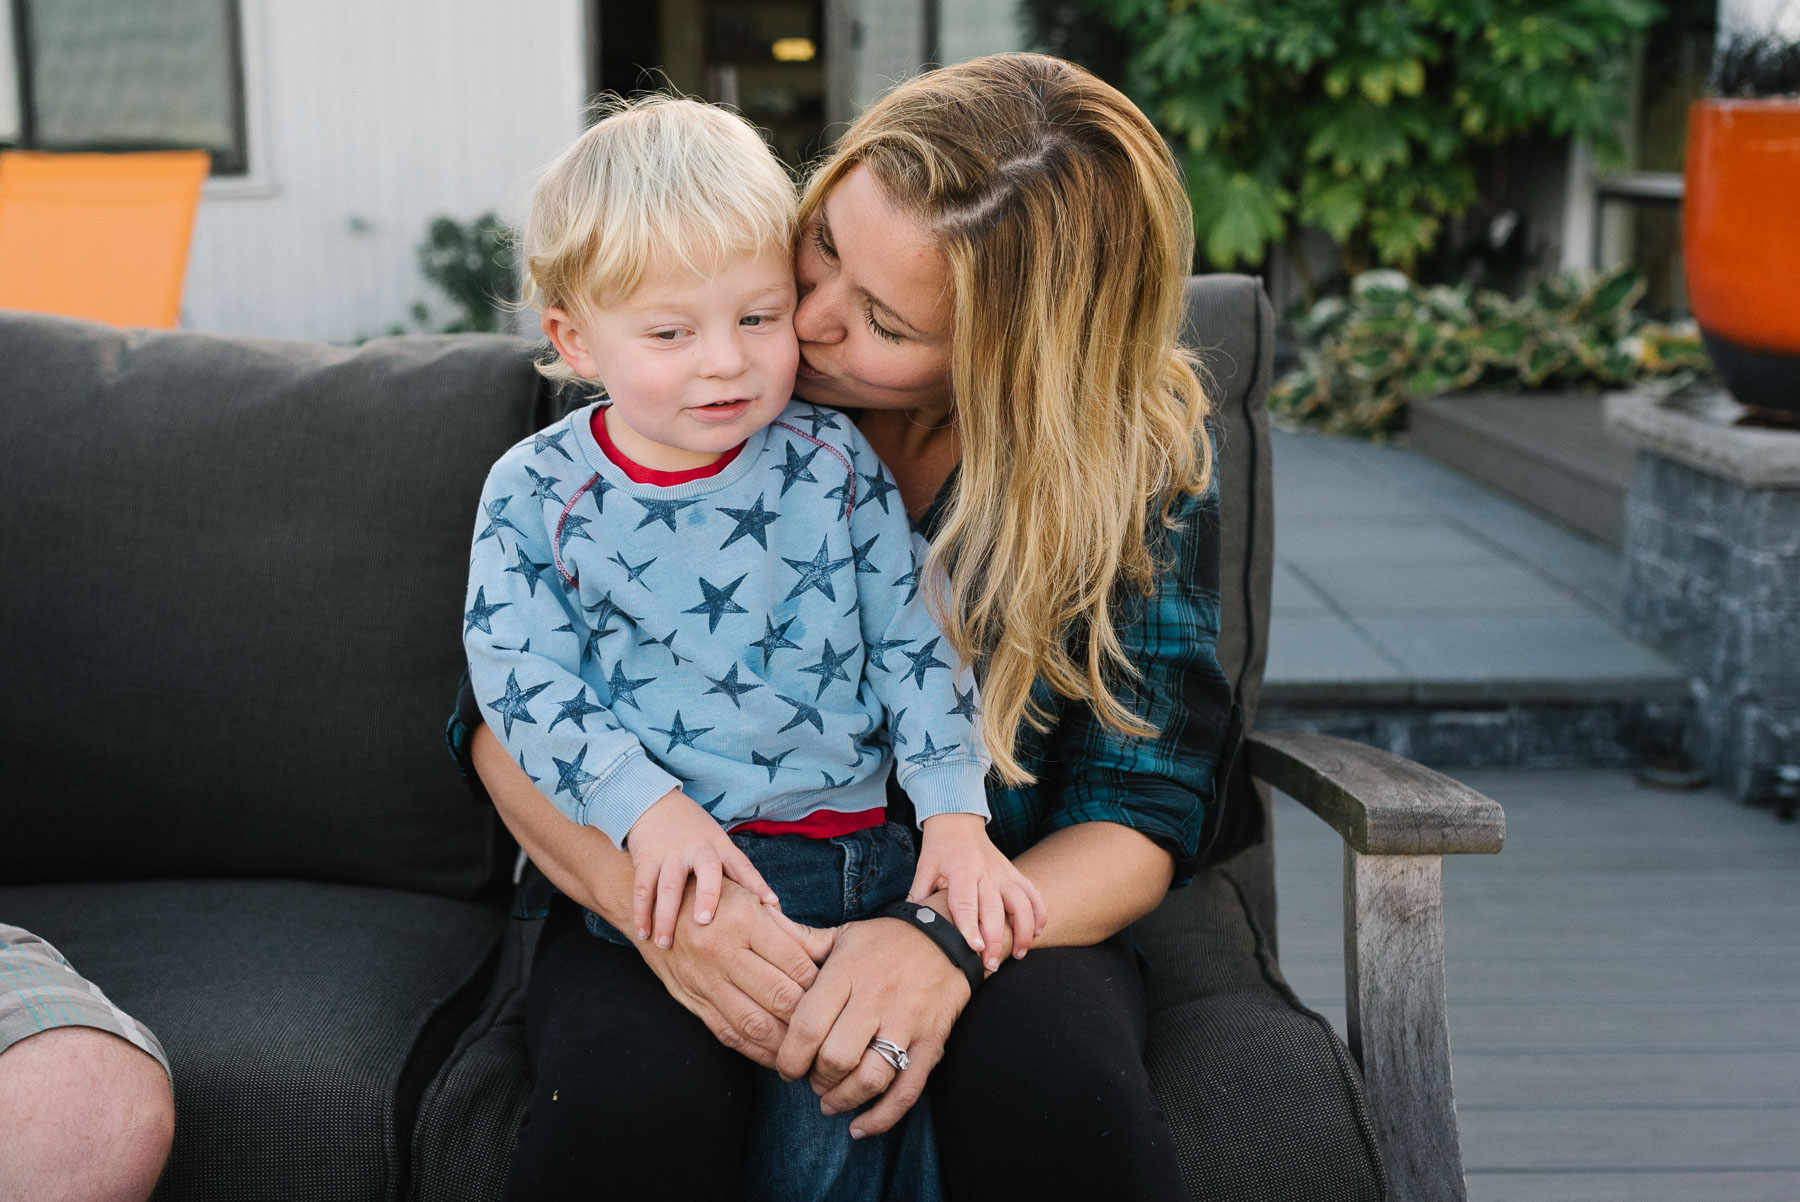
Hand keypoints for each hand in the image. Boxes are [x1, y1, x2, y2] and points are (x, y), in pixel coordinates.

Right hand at [626, 789, 778, 947]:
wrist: (655, 804)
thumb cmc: (695, 832)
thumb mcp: (721, 844)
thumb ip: (741, 873)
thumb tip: (772, 904)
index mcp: (720, 846)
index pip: (743, 865)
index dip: (757, 884)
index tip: (769, 903)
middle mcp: (698, 849)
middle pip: (706, 871)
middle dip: (706, 896)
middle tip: (704, 922)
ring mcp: (670, 854)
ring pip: (668, 886)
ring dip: (665, 916)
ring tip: (665, 943)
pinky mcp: (647, 859)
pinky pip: (642, 888)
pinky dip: (641, 912)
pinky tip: (643, 934)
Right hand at [638, 877, 838, 1068]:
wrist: (654, 907)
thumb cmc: (712, 897)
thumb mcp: (751, 896)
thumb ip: (788, 928)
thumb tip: (829, 954)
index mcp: (744, 920)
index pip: (795, 963)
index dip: (821, 983)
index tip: (836, 994)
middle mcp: (723, 951)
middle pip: (778, 996)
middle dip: (809, 1017)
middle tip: (832, 1028)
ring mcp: (705, 980)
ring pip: (754, 1023)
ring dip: (786, 1043)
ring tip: (810, 1051)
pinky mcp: (692, 1001)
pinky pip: (728, 1033)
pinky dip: (756, 1050)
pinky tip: (777, 1056)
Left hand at [775, 916, 971, 1138]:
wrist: (950, 935)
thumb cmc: (886, 940)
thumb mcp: (843, 933)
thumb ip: (802, 941)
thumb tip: (764, 925)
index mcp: (848, 972)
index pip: (808, 1024)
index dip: (790, 1055)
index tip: (785, 1065)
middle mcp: (876, 998)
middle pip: (835, 1057)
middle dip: (816, 1078)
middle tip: (810, 1078)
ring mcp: (907, 1022)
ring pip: (870, 1078)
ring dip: (844, 1099)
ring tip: (830, 1100)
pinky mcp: (931, 1042)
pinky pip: (907, 1091)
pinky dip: (881, 1117)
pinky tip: (859, 1126)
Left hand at [910, 813, 1046, 971]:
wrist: (958, 822)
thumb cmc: (939, 849)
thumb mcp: (924, 868)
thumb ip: (918, 895)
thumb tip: (909, 922)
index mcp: (961, 871)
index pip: (966, 903)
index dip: (970, 927)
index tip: (976, 948)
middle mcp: (986, 872)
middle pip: (994, 909)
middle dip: (996, 940)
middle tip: (991, 964)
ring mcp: (1004, 873)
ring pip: (1022, 903)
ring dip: (1024, 930)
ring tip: (1020, 954)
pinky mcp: (1015, 873)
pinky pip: (1033, 893)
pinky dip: (1040, 912)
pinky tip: (1039, 932)